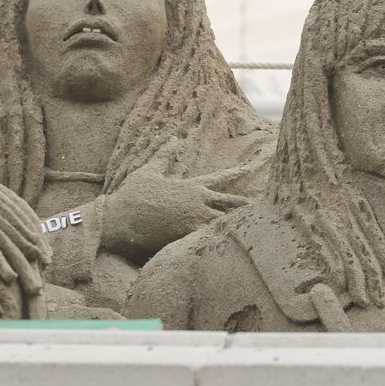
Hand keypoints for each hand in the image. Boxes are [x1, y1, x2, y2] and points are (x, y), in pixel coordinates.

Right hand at [102, 160, 251, 260]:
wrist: (120, 219)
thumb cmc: (133, 194)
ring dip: (238, 224)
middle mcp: (196, 202)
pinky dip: (221, 241)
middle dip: (245, 205)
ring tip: (256, 228)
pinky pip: (209, 239)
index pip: (220, 178)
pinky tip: (233, 247)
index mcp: (191, 186)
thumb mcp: (149, 170)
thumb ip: (164, 155)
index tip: (251, 169)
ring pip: (223, 222)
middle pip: (229, 203)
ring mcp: (193, 220)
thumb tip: (173, 138)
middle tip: (264, 205)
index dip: (237, 173)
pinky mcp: (186, 237)